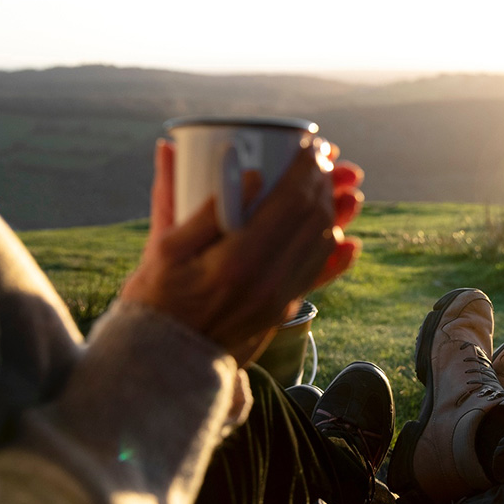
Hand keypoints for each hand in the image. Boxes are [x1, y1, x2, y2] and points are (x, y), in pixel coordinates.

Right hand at [121, 139, 362, 365]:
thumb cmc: (157, 298)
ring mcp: (280, 298)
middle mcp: (268, 279)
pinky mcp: (283, 310)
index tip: (310, 144)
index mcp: (238, 258)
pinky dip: (335, 250)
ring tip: (337, 184)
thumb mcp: (164, 247)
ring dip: (334, 209)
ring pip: (323, 243)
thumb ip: (183, 199)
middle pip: (314, 218)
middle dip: (324, 181)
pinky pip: (319, 273)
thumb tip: (205, 156)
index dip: (306, 167)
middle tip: (323, 157)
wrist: (166, 359)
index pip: (291, 200)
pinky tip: (346, 236)